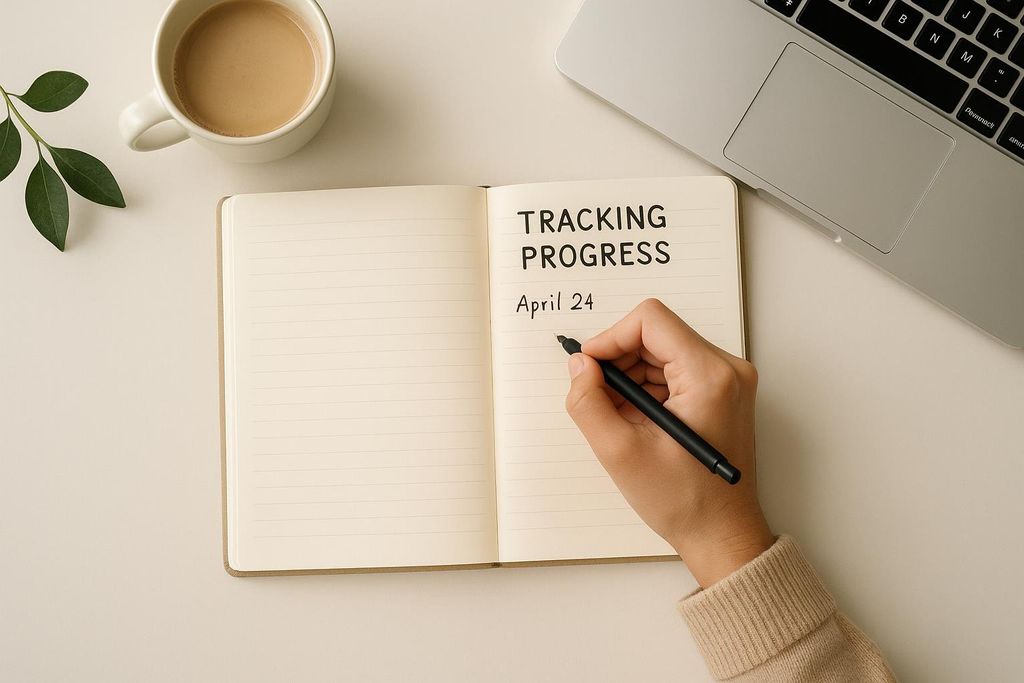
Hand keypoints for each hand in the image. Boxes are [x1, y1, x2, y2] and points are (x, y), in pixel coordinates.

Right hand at [564, 299, 772, 586]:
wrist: (722, 534)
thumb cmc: (684, 501)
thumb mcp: (620, 452)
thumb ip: (588, 402)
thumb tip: (578, 365)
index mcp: (709, 376)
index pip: (650, 320)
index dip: (610, 338)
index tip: (589, 368)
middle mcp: (726, 369)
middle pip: (655, 334)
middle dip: (619, 362)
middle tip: (599, 399)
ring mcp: (727, 380)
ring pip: (661, 351)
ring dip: (631, 377)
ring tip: (619, 419)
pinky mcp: (721, 392)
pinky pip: (674, 370)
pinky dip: (647, 389)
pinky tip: (637, 422)